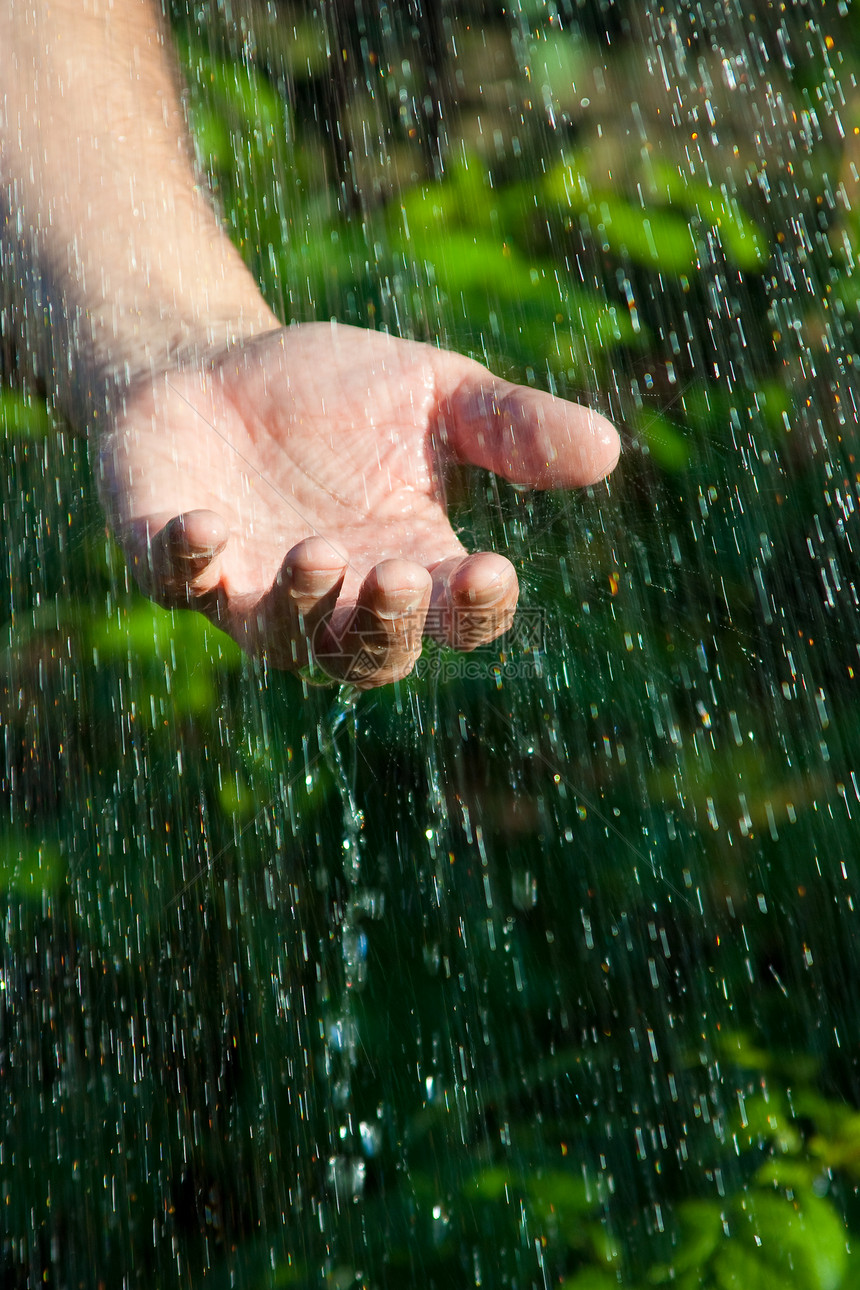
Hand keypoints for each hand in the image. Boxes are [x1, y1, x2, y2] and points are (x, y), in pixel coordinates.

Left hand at [100, 322, 619, 687]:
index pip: (459, 617)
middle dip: (388, 624)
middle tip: (398, 574)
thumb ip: (512, 427)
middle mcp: (337, 599)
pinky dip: (190, 565)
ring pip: (285, 641)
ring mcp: (252, 589)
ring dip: (303, 606)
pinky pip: (181, 586)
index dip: (478, 608)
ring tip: (319, 553)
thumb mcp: (437, 394)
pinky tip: (204, 526)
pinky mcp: (174, 562)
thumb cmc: (333, 393)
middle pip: (374, 654)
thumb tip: (607, 449)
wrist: (213, 363)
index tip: (491, 568)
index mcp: (412, 565)